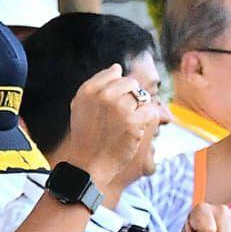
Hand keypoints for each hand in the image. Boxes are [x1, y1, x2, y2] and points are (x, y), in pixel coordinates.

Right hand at [53, 64, 161, 185]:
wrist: (88, 164)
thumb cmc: (86, 136)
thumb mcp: (80, 106)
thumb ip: (96, 84)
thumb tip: (117, 67)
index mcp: (89, 89)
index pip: (115, 72)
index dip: (117, 87)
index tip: (110, 104)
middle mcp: (104, 95)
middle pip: (131, 83)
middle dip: (130, 97)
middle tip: (119, 117)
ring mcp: (120, 108)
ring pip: (142, 97)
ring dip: (138, 109)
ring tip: (124, 124)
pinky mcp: (134, 121)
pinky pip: (150, 110)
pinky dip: (145, 121)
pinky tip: (133, 130)